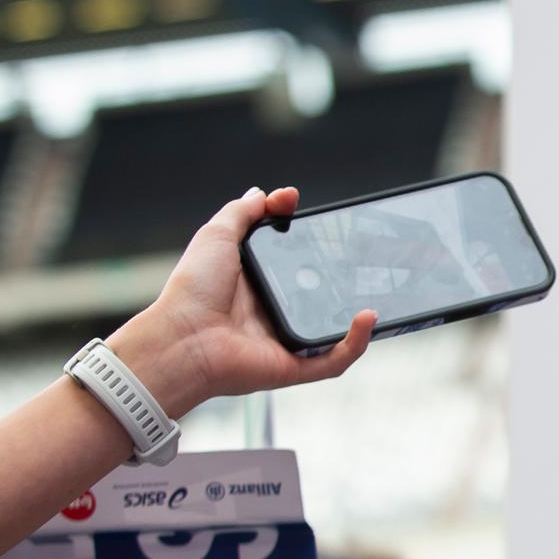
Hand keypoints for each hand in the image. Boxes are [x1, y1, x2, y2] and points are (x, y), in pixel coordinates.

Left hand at [105, 186, 374, 416]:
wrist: (183, 337)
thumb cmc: (193, 290)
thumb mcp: (217, 235)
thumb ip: (242, 212)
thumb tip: (266, 193)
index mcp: (258, 284)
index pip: (297, 264)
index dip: (313, 245)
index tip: (323, 224)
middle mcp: (275, 313)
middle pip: (321, 296)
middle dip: (345, 280)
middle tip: (360, 260)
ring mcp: (287, 341)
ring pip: (335, 330)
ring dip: (358, 316)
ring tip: (375, 291)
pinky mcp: (295, 366)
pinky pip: (335, 359)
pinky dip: (357, 343)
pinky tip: (367, 318)